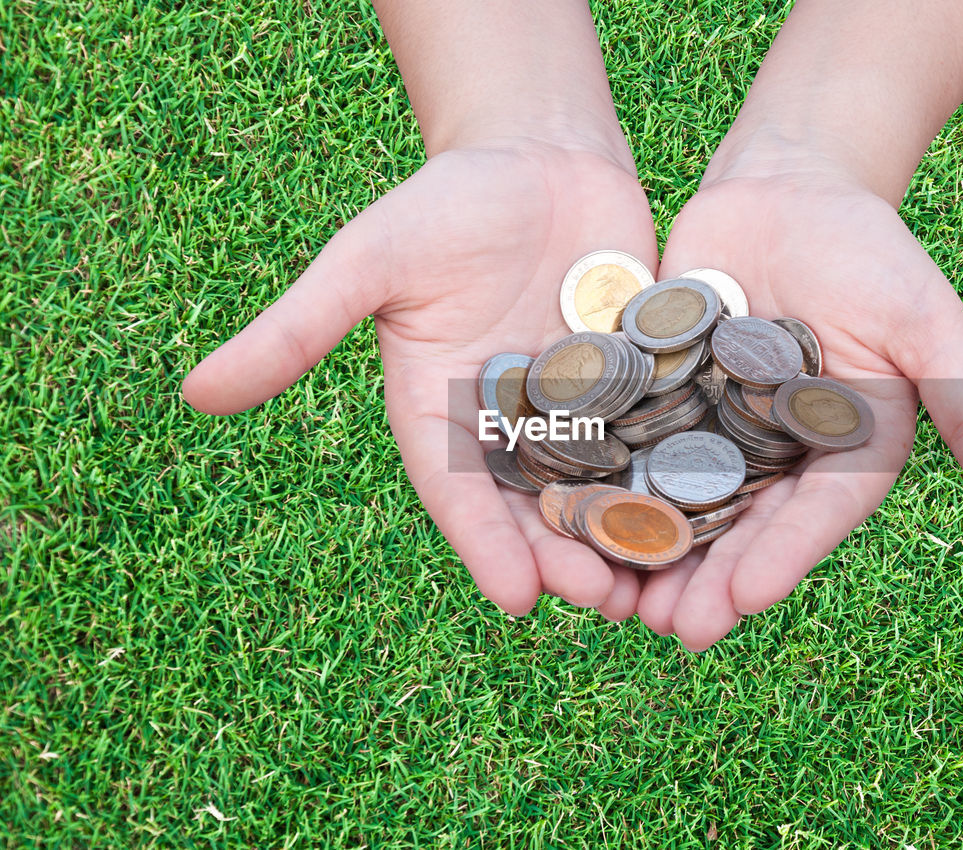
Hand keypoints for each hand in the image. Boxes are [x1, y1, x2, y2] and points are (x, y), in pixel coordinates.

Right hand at [183, 142, 657, 616]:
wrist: (538, 154)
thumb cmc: (444, 202)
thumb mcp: (367, 262)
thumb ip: (297, 330)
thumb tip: (193, 395)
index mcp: (444, 414)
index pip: (461, 496)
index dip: (487, 547)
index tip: (518, 598)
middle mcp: (512, 424)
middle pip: (539, 506)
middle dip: (568, 554)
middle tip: (604, 599)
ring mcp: (581, 407)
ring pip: (604, 485)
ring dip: (629, 532)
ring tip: (662, 575)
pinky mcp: (639, 380)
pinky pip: (659, 435)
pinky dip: (678, 474)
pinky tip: (711, 509)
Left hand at [636, 148, 962, 649]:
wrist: (791, 184)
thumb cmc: (872, 248)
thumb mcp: (927, 326)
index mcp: (848, 452)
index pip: (813, 520)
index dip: (780, 560)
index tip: (742, 600)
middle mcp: (781, 455)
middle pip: (742, 528)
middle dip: (708, 578)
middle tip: (670, 629)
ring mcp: (718, 429)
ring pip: (682, 503)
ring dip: (652, 553)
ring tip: (615, 599)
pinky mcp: (665, 397)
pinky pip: (634, 447)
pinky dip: (608, 484)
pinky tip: (571, 520)